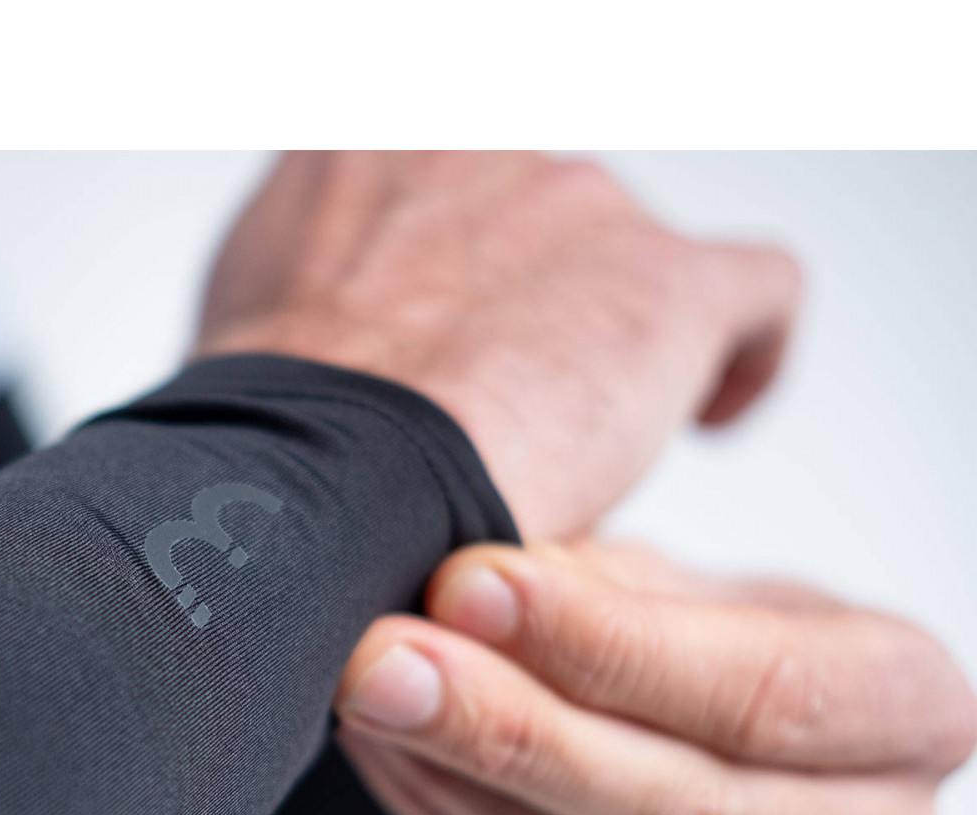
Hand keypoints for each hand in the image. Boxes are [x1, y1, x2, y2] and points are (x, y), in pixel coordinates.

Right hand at [196, 151, 801, 538]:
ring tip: (574, 448)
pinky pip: (755, 291)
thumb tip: (341, 336)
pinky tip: (713, 414)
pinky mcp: (666, 282)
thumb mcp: (248, 313)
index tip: (460, 323)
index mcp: (362, 149)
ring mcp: (576, 202)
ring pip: (628, 265)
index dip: (459, 261)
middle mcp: (474, 146)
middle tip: (498, 415)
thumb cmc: (273, 437)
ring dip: (605, 345)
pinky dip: (742, 353)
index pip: (439, 180)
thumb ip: (310, 281)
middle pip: (539, 221)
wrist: (327, 480)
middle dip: (528, 309)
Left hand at [333, 541, 976, 814]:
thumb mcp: (667, 579)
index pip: (764, 693)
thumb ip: (587, 587)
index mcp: (914, 709)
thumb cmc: (688, 635)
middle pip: (681, 814)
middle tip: (381, 663)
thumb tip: (463, 596)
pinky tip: (397, 763)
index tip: (464, 586)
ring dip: (462, 788)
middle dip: (507, 728)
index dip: (601, 644)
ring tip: (370, 699)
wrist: (691, 734)